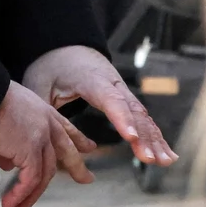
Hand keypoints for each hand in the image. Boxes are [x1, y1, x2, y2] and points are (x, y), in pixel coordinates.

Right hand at [0, 80, 93, 206]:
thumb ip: (10, 143)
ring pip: (45, 173)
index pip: (64, 127)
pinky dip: (19, 194)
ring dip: (31, 195)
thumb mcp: (3, 118)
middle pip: (67, 150)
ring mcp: (41, 136)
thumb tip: (10, 165)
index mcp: (41, 109)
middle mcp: (46, 121)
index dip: (77, 138)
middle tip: (87, 179)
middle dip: (78, 167)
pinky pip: (29, 180)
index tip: (88, 147)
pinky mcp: (31, 150)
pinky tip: (10, 203)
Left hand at [23, 45, 177, 167]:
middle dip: (143, 135)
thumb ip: (43, 112)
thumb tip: (48, 144)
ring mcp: (122, 90)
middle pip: (131, 109)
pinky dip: (155, 135)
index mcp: (90, 78)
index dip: (120, 117)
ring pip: (142, 114)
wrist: (66, 44)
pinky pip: (143, 117)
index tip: (130, 136)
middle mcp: (111, 82)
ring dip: (154, 138)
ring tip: (165, 161)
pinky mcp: (126, 98)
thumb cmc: (51, 65)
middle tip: (150, 159)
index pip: (109, 97)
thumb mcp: (37, 84)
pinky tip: (167, 155)